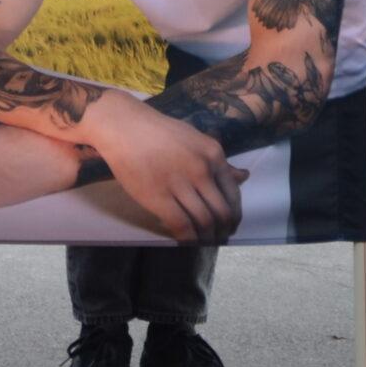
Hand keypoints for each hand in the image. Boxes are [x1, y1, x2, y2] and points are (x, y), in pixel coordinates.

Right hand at [89, 100, 246, 242]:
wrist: (121, 125)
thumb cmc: (157, 131)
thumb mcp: (194, 139)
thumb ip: (217, 161)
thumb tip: (244, 176)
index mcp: (213, 154)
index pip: (233, 194)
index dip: (234, 215)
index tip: (229, 225)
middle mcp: (201, 169)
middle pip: (222, 212)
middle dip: (223, 230)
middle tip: (219, 238)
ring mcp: (180, 183)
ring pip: (204, 221)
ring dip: (207, 237)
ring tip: (203, 241)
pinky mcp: (158, 196)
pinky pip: (182, 225)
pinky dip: (188, 238)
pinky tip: (185, 240)